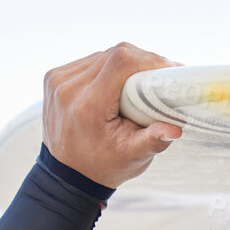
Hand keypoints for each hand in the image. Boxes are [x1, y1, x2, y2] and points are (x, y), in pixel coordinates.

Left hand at [42, 43, 182, 189]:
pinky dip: (107, 67)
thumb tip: (174, 128)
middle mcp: (68, 88)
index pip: (122, 62)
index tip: (169, 69)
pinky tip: (116, 82)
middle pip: (115, 54)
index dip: (150, 59)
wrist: (67, 175)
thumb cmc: (102, 167)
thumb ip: (152, 142)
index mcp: (87, 106)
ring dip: (124, 64)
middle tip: (160, 77)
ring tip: (140, 81)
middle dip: (142, 62)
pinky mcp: (54, 77)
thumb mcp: (131, 159)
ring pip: (102, 55)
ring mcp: (58, 80)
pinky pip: (89, 61)